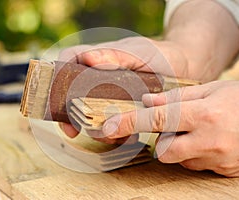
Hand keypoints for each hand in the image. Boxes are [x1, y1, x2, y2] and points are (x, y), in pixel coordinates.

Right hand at [58, 36, 189, 143]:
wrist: (182, 68)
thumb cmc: (159, 54)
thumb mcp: (138, 52)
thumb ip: (114, 56)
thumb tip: (87, 58)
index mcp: (97, 58)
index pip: (67, 64)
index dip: (56, 82)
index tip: (57, 103)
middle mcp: (98, 77)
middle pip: (72, 95)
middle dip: (72, 115)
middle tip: (74, 130)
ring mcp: (108, 94)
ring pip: (90, 114)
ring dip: (95, 128)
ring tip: (111, 136)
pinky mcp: (121, 108)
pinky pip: (110, 123)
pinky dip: (114, 133)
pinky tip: (127, 136)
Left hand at [102, 80, 238, 176]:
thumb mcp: (213, 89)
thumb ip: (177, 97)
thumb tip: (147, 102)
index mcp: (204, 115)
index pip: (156, 120)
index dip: (128, 123)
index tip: (106, 128)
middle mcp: (208, 141)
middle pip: (162, 150)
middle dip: (161, 139)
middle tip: (178, 125)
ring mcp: (216, 160)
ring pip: (178, 159)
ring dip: (179, 146)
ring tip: (200, 130)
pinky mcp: (222, 172)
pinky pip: (195, 165)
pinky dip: (194, 154)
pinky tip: (210, 141)